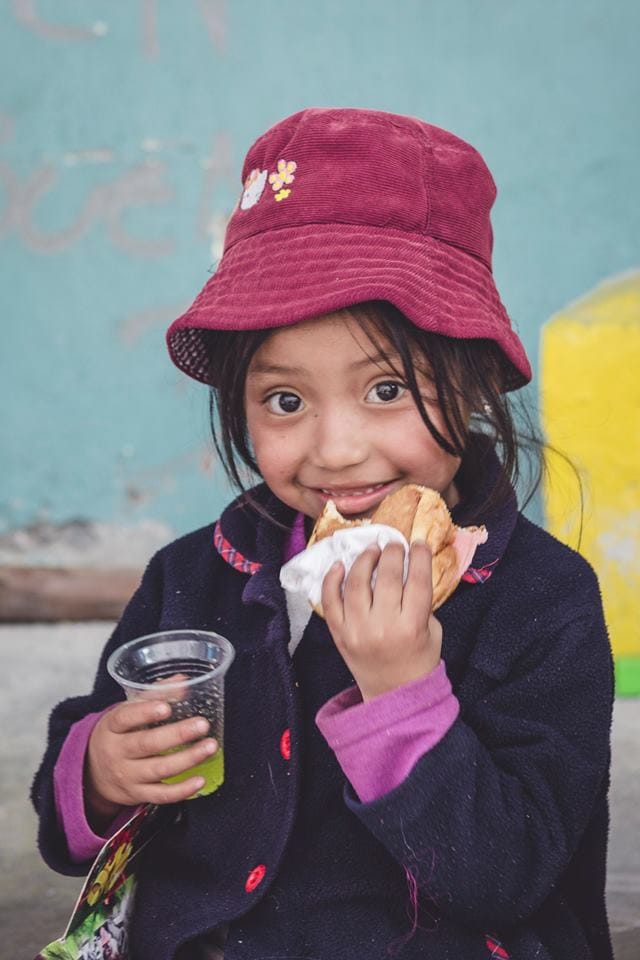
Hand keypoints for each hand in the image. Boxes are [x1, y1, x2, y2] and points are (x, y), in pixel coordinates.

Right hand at [85, 698, 217, 826]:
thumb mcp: (126, 713)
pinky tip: (200, 780)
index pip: (124, 718)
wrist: (92, 773)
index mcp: (111, 727)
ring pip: (158, 770)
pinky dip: (181, 790)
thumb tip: (183, 681)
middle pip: (146, 744)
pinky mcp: (137, 794)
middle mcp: (116, 753)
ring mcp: (127, 776)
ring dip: (187, 759)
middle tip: (202, 725)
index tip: (166, 707)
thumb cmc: (117, 735)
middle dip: (177, 735)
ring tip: (210, 747)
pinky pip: (160, 795)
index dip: (144, 712)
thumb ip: (153, 695)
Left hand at [321, 541, 442, 700]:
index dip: (420, 556)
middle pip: (387, 576)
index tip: (418, 543)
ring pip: (356, 583)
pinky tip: (340, 565)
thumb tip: (409, 567)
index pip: (418, 580)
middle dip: (392, 553)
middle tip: (394, 544)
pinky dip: (331, 580)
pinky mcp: (339, 634)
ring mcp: (357, 629)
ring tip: (372, 550)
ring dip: (365, 559)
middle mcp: (383, 626)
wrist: (393, 695)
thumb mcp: (432, 631)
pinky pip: (330, 601)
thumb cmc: (418, 660)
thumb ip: (421, 602)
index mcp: (412, 626)